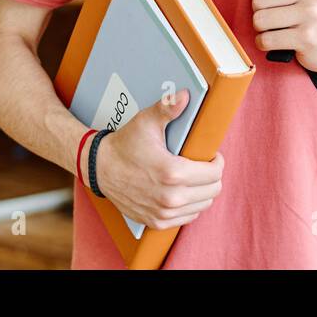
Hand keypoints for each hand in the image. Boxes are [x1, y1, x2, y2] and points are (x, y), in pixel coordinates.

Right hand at [88, 89, 223, 231]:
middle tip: (203, 165)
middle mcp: (170, 197)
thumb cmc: (125, 144)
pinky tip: (183, 191)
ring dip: (203, 191)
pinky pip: (188, 217)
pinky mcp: (156, 222)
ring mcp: (164, 212)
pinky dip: (190, 205)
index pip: (214, 174)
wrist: (100, 168)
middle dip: (212, 176)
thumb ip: (168, 108)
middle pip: (212, 191)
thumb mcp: (146, 122)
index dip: (217, 162)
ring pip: (203, 206)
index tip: (211, 155)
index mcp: (173, 173)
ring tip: (195, 177)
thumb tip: (185, 95)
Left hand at [246, 0, 316, 73]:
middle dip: (260, 10)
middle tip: (275, 14)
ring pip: (260, 19)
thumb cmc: (311, 9)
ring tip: (275, 27)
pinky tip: (276, 41)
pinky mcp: (306, 38)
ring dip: (261, 28)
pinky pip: (266, 39)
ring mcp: (312, 14)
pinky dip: (263, 43)